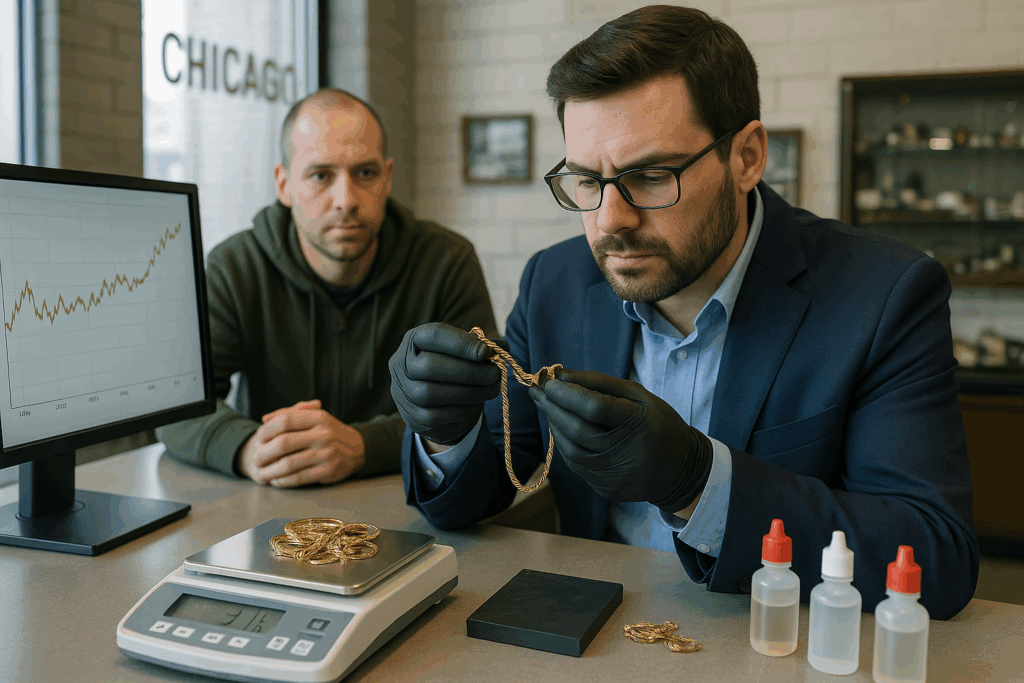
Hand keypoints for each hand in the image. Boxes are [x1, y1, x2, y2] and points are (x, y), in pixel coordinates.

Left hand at [235, 399, 366, 486]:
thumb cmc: (328, 432)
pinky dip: (283, 480)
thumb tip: (265, 419)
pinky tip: (275, 480)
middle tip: (255, 458)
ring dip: (270, 470)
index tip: (258, 438)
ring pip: (289, 464)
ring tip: (261, 472)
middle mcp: (324, 434)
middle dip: (265, 453)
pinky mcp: (328, 471)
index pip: (286, 420)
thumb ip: (291, 413)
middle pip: (284, 443)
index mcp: (319, 417)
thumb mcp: (315, 416)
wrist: (357, 449)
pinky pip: (299, 478)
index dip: (267, 430)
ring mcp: (327, 454)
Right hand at [388, 322, 507, 445]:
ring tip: (491, 389)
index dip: (461, 343)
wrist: (437, 403)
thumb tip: (502, 347)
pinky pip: (434, 416)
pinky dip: (459, 410)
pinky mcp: (411, 416)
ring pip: (431, 394)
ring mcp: (402, 392)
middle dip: (468, 371)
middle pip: (430, 366)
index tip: (487, 351)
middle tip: (495, 374)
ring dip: (468, 392)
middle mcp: (401, 364)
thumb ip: (482, 347)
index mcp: (414, 340)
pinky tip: (474, 404)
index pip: (433, 335)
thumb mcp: (464, 353)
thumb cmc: (453, 369)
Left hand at [527, 369, 712, 511]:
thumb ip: (600, 383)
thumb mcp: (639, 396)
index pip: (594, 408)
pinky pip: (575, 463)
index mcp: (639, 425)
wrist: (680, 471)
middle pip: (577, 429)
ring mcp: (614, 475)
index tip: (549, 379)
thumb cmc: (659, 424)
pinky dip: (563, 442)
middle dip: (552, 406)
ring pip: (570, 449)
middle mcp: (625, 454)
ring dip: (553, 424)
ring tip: (545, 404)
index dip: (566, 393)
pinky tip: (559, 426)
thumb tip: (562, 375)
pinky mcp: (604, 488)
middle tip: (536, 389)